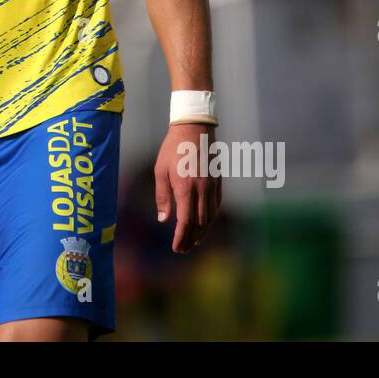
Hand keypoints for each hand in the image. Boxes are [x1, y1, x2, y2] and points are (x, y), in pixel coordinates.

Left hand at [153, 123, 222, 252]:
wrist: (194, 128)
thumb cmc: (172, 148)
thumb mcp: (160, 170)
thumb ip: (162, 196)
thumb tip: (163, 219)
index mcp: (185, 188)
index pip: (185, 221)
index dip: (181, 238)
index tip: (176, 248)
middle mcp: (202, 190)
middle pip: (199, 223)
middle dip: (191, 239)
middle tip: (183, 249)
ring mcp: (212, 186)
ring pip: (210, 217)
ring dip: (202, 232)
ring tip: (194, 241)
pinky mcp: (218, 182)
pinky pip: (216, 206)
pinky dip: (210, 219)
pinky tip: (205, 224)